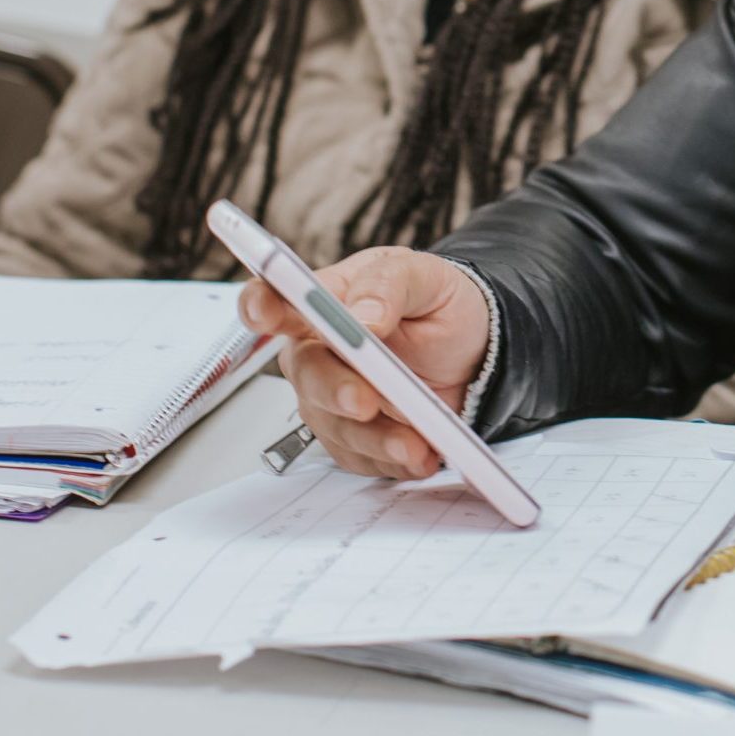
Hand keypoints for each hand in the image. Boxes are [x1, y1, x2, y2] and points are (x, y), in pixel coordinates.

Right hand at [238, 247, 491, 479]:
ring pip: (333, 423)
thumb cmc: (439, 305)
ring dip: (374, 436)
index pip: (274, 298)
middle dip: (335, 390)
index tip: (267, 314)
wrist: (473, 351)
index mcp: (325, 299)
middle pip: (305, 372)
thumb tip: (362, 317)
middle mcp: (317, 350)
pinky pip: (358, 455)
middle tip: (366, 401)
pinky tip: (420, 452)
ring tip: (416, 441)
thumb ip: (387, 286)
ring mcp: (330, 396)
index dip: (261, 306)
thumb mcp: (426, 278)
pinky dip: (389, 458)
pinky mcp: (351, 435)